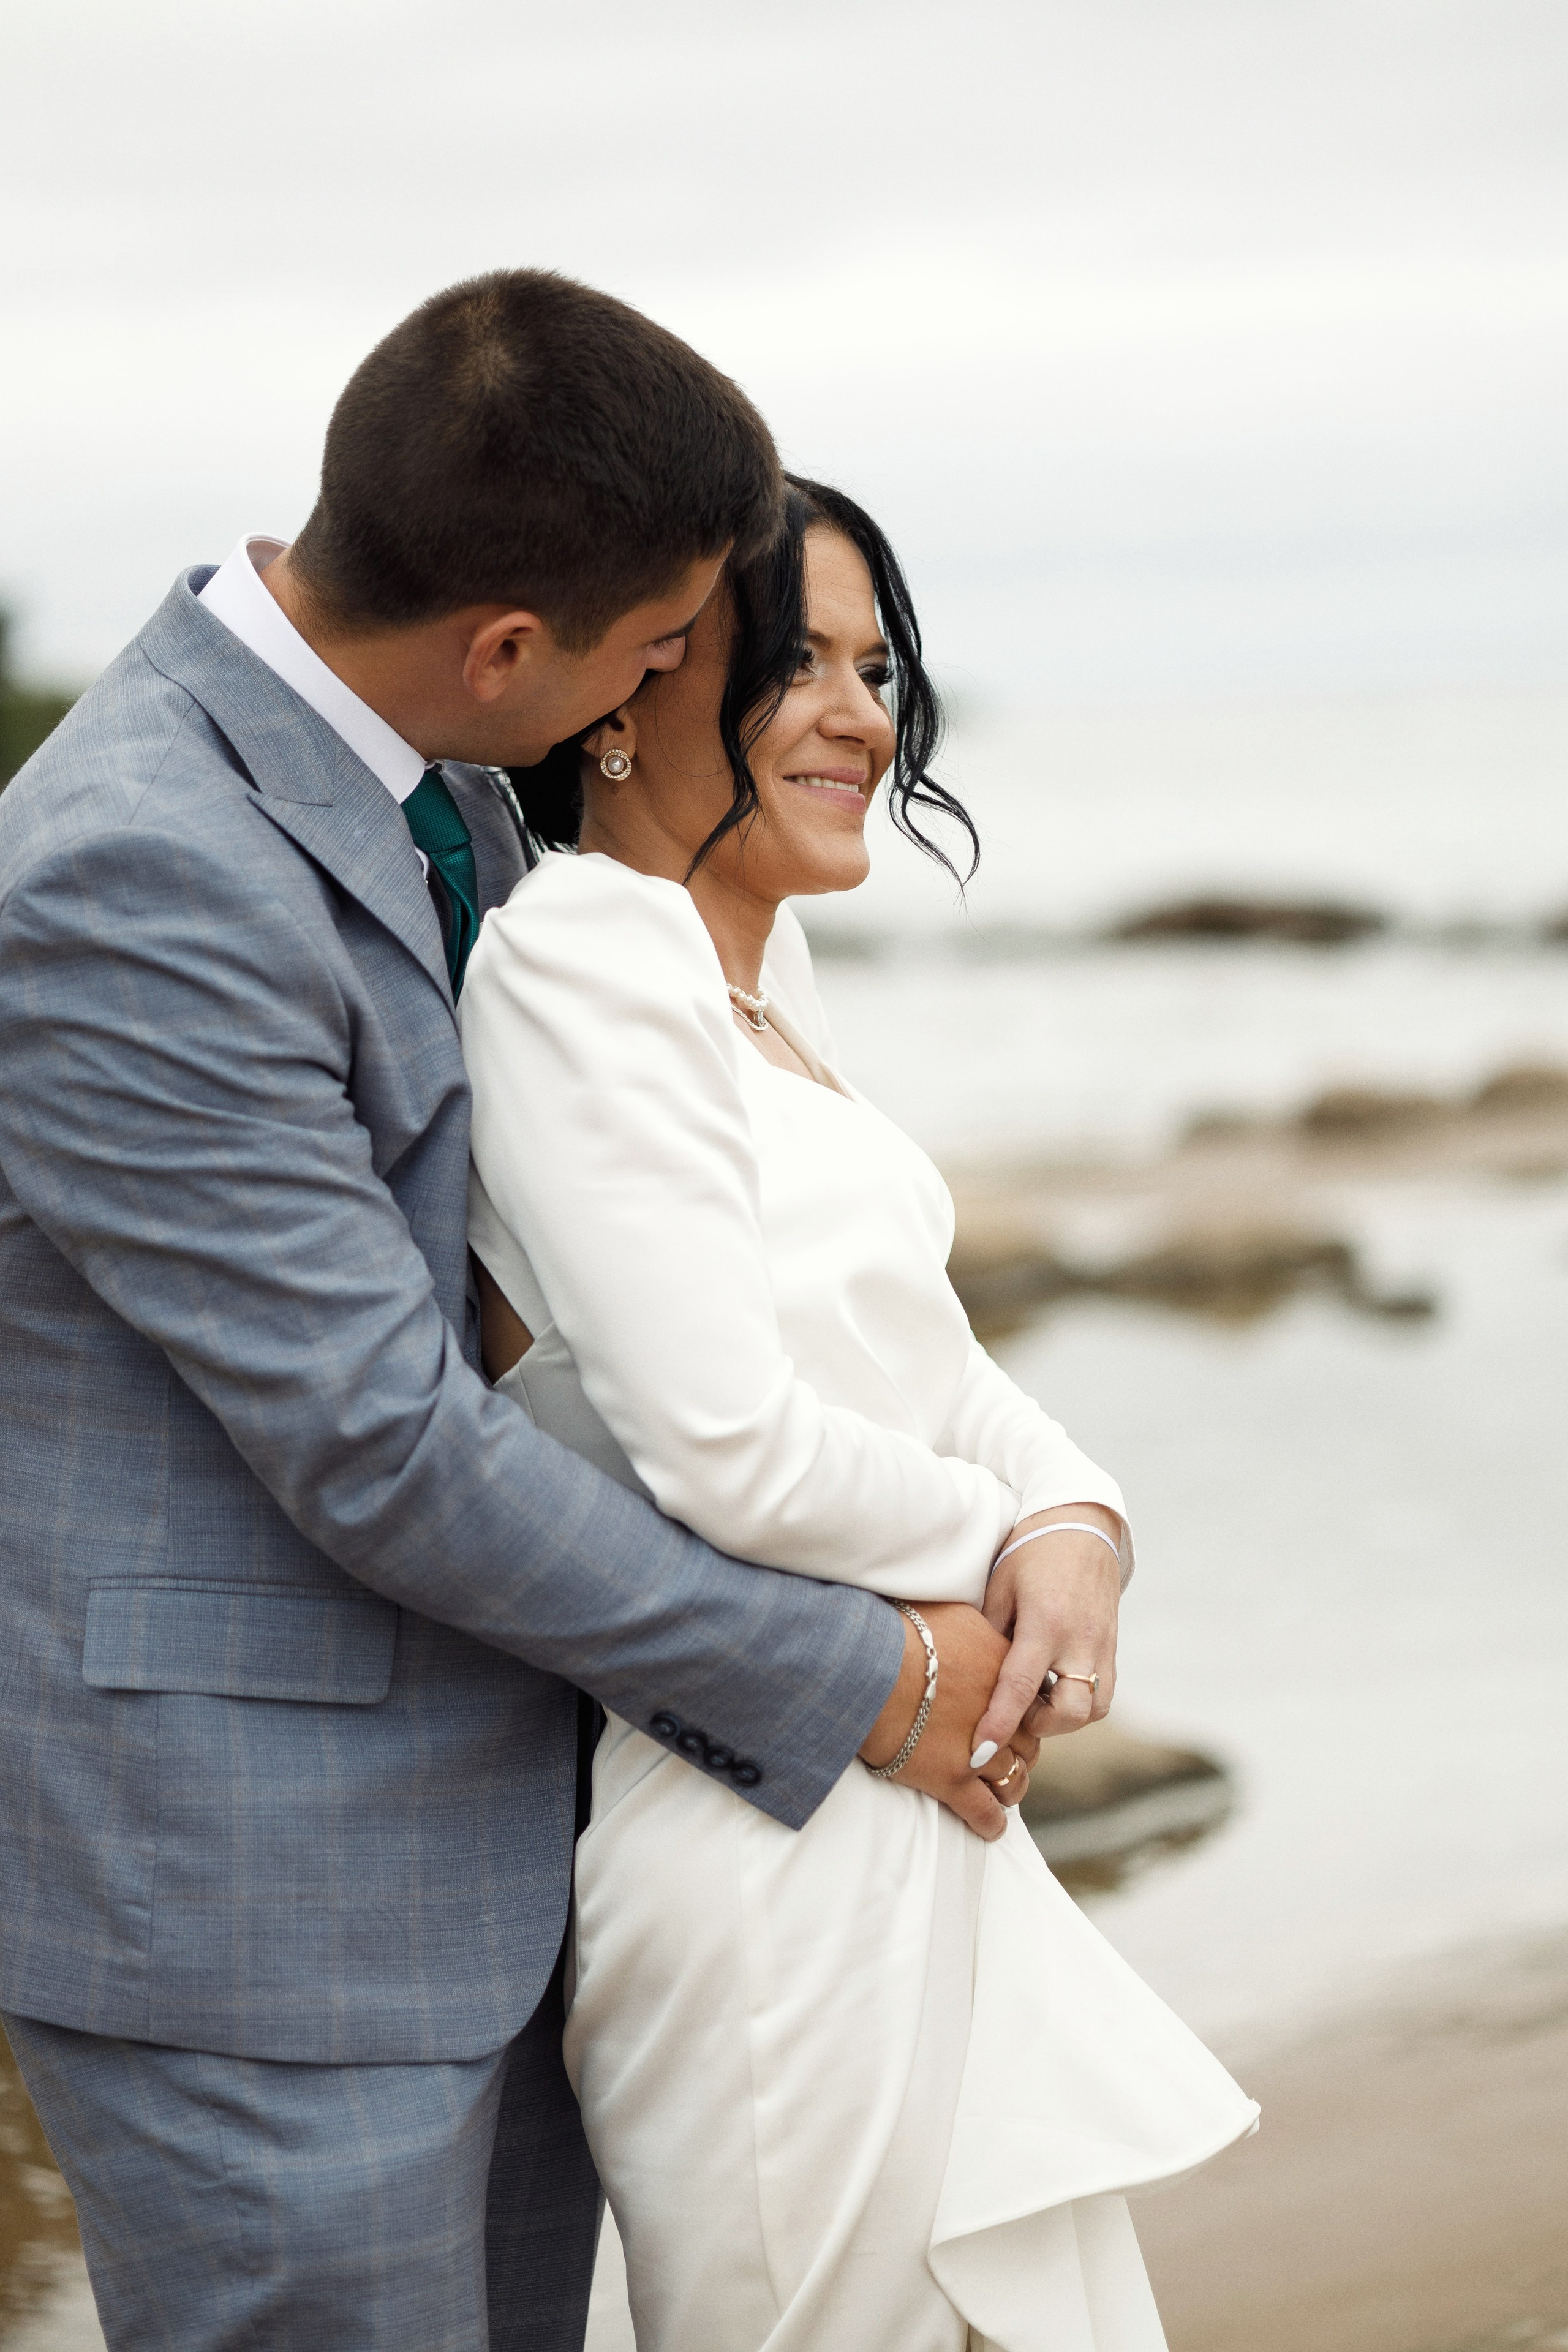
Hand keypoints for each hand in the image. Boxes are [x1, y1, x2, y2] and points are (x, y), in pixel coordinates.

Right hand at [859, 1601, 1039, 1840]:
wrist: (869, 1665)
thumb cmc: (898, 1632)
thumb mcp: (950, 1613)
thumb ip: (976, 1627)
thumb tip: (976, 1628)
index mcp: (1003, 1672)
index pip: (1029, 1701)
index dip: (1021, 1714)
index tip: (1011, 1720)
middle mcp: (1001, 1714)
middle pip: (1027, 1743)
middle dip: (1019, 1752)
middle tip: (1005, 1757)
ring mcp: (979, 1751)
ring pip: (1012, 1781)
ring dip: (1009, 1788)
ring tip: (1001, 1793)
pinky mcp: (953, 1781)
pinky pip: (985, 1814)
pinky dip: (991, 1823)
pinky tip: (990, 1826)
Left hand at [969, 1505, 1121, 1760]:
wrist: (1081, 1526)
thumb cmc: (1030, 1553)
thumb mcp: (1000, 1586)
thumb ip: (990, 1634)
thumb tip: (972, 1680)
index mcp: (1046, 1623)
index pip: (1022, 1688)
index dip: (999, 1725)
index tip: (979, 1756)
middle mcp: (1081, 1640)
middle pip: (1070, 1713)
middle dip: (1039, 1727)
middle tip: (1013, 1711)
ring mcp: (1103, 1646)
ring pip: (1092, 1709)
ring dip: (1062, 1717)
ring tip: (1034, 1699)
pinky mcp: (1113, 1648)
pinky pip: (1102, 1694)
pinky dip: (1078, 1702)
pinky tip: (1054, 1688)